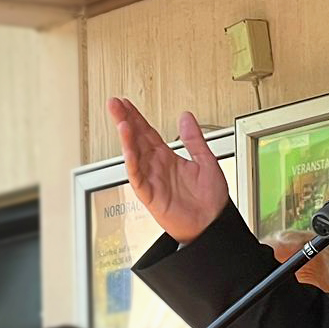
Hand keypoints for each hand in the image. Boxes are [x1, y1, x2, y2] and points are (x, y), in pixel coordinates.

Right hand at [107, 97, 230, 243]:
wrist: (214, 224)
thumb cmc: (211, 200)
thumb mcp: (206, 161)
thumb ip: (194, 139)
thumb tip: (186, 117)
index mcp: (167, 158)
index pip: (147, 133)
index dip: (136, 117)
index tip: (125, 103)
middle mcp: (156, 168)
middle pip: (136, 139)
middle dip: (125, 121)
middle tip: (114, 104)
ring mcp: (152, 180)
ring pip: (134, 156)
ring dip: (126, 139)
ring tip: (121, 121)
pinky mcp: (150, 196)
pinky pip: (138, 177)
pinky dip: (132, 163)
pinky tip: (129, 149)